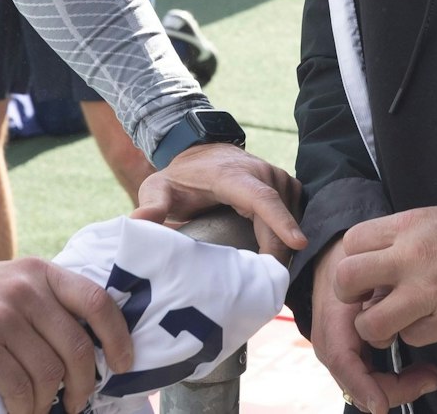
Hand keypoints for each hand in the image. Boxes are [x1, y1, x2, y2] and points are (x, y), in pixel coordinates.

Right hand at [0, 258, 134, 413]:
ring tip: (38, 408)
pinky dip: (24, 409)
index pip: (96, 301)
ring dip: (48, 402)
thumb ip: (51, 301)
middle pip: (77, 347)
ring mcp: (2, 317)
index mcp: (40, 272)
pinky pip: (19, 389)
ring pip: (49, 374)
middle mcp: (25, 289)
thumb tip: (99, 340)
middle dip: (84, 384)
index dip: (118, 337)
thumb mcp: (14, 285)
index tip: (123, 364)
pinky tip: (18, 411)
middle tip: (76, 402)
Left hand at [132, 143, 306, 260]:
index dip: (281, 221)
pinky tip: (279, 257)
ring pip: (291, 216)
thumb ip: (151, 205)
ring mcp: (276, 177)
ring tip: (272, 277)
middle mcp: (261, 173)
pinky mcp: (285, 185)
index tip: (298, 243)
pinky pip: (295, 213)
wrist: (200, 151)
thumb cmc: (179, 176)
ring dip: (286, 246)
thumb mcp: (158, 188)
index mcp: (233, 176)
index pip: (262, 200)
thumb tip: (138, 223)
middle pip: (280, 216)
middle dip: (281, 251)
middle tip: (271, 287)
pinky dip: (290, 234)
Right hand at [308, 241, 436, 412]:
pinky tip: (418, 371)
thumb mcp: (367, 272)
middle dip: (394, 388)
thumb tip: (401, 324)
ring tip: (429, 375)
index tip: (383, 405)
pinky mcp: (349, 352)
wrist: (333, 257)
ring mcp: (338, 349)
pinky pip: (368, 376)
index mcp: (333, 321)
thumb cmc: (352, 260)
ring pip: (364, 383)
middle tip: (431, 378)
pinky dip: (393, 381)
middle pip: (357, 381)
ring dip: (396, 385)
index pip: (343, 362)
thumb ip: (381, 298)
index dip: (363, 385)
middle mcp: (331, 341)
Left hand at [333, 207, 436, 348]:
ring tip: (387, 322)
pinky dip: (412, 334)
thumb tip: (368, 266)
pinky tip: (424, 322)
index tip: (361, 271)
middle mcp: (410, 258)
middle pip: (348, 278)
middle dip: (347, 294)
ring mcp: (426, 293)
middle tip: (361, 299)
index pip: (352, 242)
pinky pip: (408, 338)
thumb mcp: (430, 219)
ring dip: (375, 327)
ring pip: (371, 323)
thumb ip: (396, 238)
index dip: (350, 259)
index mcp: (407, 226)